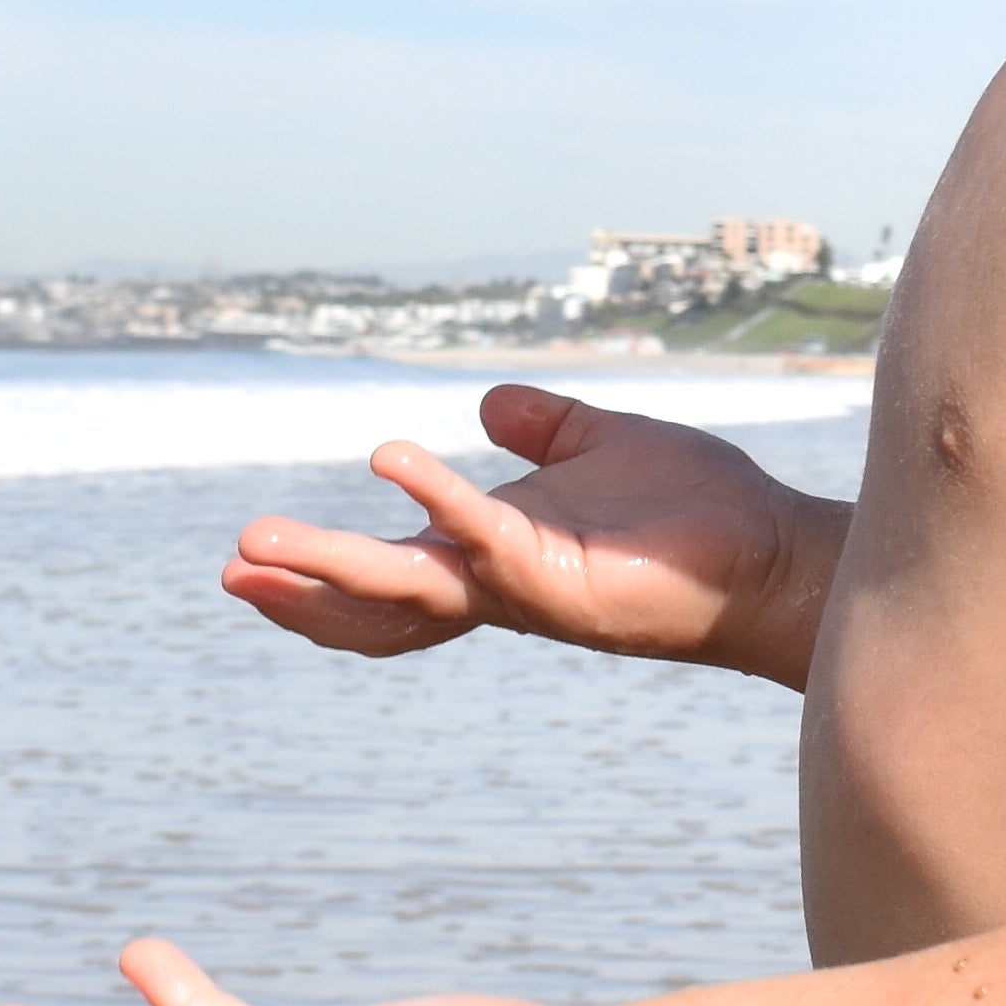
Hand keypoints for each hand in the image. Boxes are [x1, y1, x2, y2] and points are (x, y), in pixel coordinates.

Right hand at [222, 381, 843, 684]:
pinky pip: (487, 539)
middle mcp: (498, 586)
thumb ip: (543, 430)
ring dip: (331, 570)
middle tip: (232, 567)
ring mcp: (527, 590)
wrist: (774, 552)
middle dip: (301, 589)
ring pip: (408, 590)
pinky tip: (390, 462)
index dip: (322, 573)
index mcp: (493, 558)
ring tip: (257, 548)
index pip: (390, 574)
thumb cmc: (696, 513)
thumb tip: (491, 403)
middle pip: (377, 602)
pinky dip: (439, 500)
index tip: (252, 556)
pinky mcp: (566, 580)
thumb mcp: (598, 448)